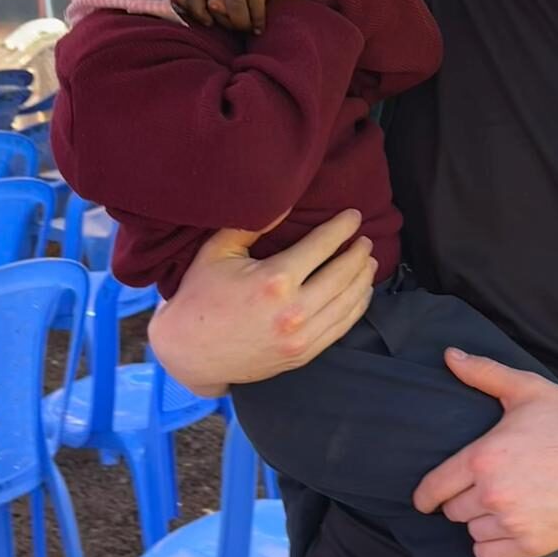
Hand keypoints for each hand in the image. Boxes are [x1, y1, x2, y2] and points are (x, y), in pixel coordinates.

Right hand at [149, 209, 377, 387]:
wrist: (189, 352)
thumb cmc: (200, 297)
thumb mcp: (218, 252)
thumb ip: (253, 225)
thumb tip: (283, 202)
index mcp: (275, 280)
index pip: (322, 246)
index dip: (342, 227)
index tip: (353, 216)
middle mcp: (294, 311)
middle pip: (343, 274)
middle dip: (358, 252)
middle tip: (364, 239)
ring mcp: (301, 337)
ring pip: (348, 302)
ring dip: (363, 279)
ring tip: (368, 261)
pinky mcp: (303, 354)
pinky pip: (341, 327)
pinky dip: (357, 307)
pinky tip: (361, 293)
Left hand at [169, 0, 304, 32]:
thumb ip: (214, 1)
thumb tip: (211, 6)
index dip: (200, 15)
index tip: (211, 23)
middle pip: (214, 8)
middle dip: (227, 23)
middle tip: (239, 25)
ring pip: (234, 10)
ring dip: (243, 25)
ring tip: (250, 27)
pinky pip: (254, 7)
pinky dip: (258, 21)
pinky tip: (260, 26)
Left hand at [412, 350, 557, 556]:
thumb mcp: (526, 389)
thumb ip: (483, 373)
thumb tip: (449, 355)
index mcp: (483, 457)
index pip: (435, 487)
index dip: (426, 495)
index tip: (425, 501)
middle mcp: (493, 494)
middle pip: (453, 511)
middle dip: (462, 499)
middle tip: (483, 488)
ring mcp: (514, 522)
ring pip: (472, 533)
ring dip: (480, 521)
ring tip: (501, 504)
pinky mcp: (533, 545)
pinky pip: (490, 555)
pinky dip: (494, 544)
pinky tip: (508, 525)